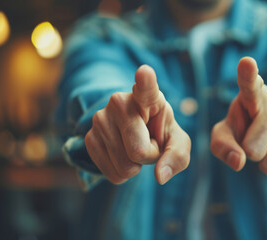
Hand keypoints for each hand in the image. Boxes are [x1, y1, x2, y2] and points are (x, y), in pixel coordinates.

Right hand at [85, 65, 190, 184]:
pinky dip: (122, 173)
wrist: (135, 133)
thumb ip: (177, 156)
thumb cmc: (159, 132)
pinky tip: (123, 154)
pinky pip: (111, 174)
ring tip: (134, 146)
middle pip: (139, 152)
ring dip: (135, 165)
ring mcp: (100, 119)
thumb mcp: (177, 141)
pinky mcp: (88, 138)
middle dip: (149, 157)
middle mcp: (120, 102)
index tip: (145, 71)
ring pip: (124, 166)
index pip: (146, 88)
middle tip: (148, 143)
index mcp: (148, 97)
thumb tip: (161, 176)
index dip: (145, 81)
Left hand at [210, 57, 266, 179]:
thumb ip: (222, 145)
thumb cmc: (245, 128)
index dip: (248, 74)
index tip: (247, 63)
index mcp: (252, 94)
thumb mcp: (225, 134)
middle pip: (252, 150)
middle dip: (250, 153)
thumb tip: (239, 162)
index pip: (249, 83)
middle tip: (255, 140)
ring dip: (266, 163)